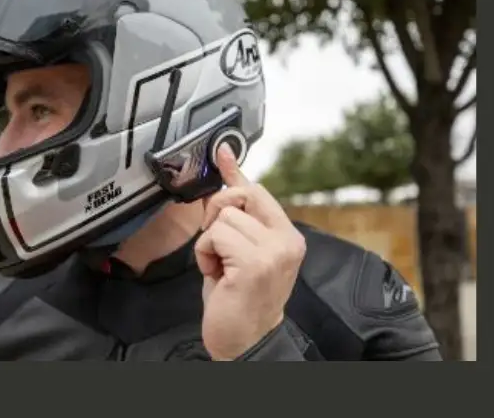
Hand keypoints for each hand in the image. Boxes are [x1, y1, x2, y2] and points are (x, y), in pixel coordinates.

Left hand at [195, 142, 306, 360]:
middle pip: (239, 196)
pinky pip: (215, 236)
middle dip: (218, 215)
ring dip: (211, 243)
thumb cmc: (240, 299)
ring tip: (222, 268)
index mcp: (287, 237)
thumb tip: (225, 179)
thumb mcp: (240, 252)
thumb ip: (237, 218)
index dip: (235, 174)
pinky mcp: (255, 263)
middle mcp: (286, 241)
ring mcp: (273, 252)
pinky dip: (206, 255)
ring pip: (223, 218)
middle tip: (219, 247)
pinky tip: (218, 276)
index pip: (258, 193)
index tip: (222, 152)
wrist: (245, 341)